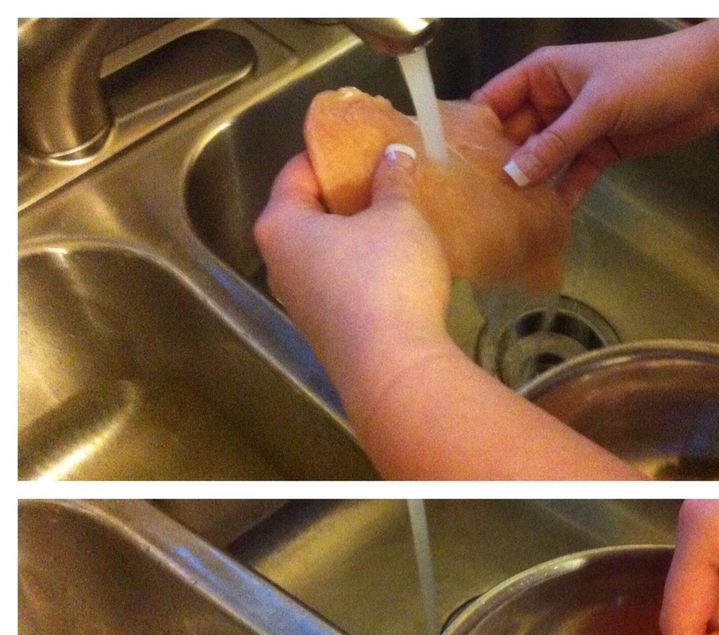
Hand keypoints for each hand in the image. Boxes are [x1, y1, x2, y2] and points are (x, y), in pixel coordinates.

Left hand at [254, 146, 642, 479]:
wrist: (393, 368)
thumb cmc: (387, 279)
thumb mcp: (399, 215)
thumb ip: (393, 179)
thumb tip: (395, 155)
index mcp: (281, 225)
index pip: (297, 170)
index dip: (332, 151)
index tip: (365, 143)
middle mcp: (279, 264)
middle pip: (309, 214)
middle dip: (348, 196)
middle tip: (387, 180)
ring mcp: (301, 304)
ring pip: (326, 253)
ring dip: (358, 236)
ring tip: (398, 221)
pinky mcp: (327, 333)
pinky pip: (341, 286)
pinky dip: (363, 270)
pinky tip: (398, 266)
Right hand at [472, 30, 718, 205]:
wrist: (708, 84)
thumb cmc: (649, 77)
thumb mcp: (596, 108)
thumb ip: (555, 143)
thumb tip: (513, 176)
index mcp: (542, 75)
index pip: (494, 101)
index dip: (472, 129)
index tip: (451, 165)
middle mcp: (551, 102)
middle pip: (514, 137)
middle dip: (498, 167)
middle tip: (475, 205)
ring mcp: (574, 129)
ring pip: (541, 162)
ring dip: (528, 187)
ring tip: (505, 220)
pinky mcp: (596, 152)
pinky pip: (570, 177)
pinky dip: (560, 196)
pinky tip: (545, 222)